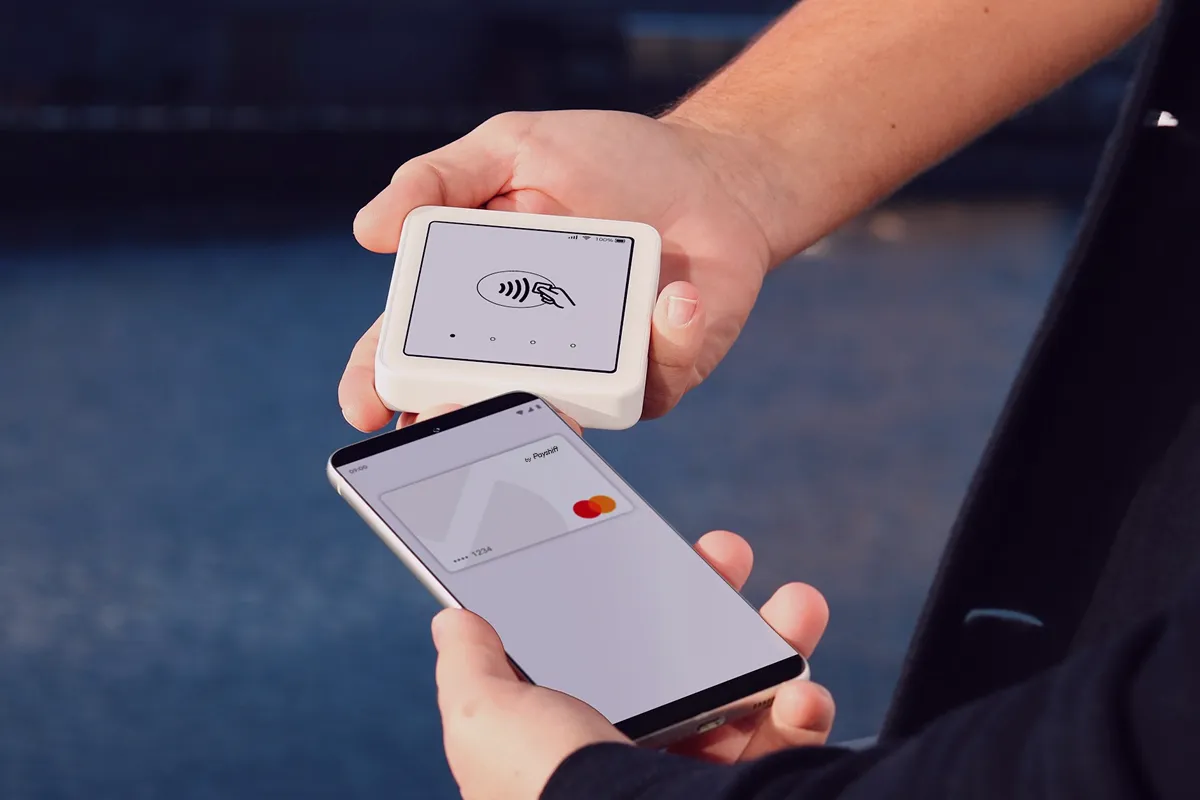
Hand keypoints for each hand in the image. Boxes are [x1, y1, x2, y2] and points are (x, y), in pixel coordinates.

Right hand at [340, 109, 782, 431]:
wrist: (711, 173)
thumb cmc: (605, 162)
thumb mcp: (513, 149)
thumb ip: (439, 179)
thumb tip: (369, 232)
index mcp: (480, 297)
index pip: (415, 351)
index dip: (381, 383)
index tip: (365, 406)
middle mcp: (530, 346)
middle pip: (475, 401)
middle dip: (452, 419)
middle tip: (444, 414)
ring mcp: (593, 369)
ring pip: (559, 416)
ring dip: (548, 404)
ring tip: (541, 384)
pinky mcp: (657, 376)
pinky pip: (653, 384)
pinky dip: (664, 339)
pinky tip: (673, 295)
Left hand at [433, 528, 831, 799]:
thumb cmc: (547, 782)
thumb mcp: (485, 716)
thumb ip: (470, 666)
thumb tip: (453, 619)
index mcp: (578, 734)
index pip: (612, 652)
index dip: (637, 599)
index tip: (656, 551)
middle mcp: (639, 754)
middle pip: (688, 659)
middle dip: (715, 598)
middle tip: (726, 555)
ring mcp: (699, 775)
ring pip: (752, 689)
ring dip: (779, 637)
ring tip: (797, 606)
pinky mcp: (753, 790)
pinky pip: (791, 736)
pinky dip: (804, 708)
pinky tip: (800, 694)